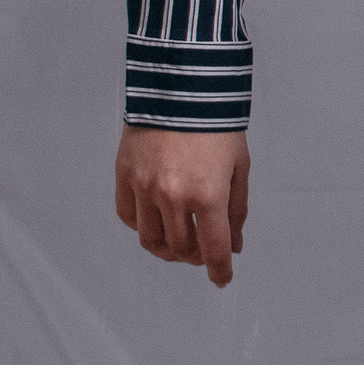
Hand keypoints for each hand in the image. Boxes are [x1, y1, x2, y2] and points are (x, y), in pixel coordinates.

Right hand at [115, 126, 249, 286]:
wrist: (181, 86)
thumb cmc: (216, 124)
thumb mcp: (238, 167)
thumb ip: (236, 210)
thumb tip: (234, 245)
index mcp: (208, 194)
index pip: (213, 250)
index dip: (219, 271)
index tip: (222, 278)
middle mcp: (173, 195)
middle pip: (180, 250)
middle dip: (195, 259)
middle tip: (203, 253)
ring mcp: (144, 186)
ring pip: (151, 240)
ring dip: (167, 251)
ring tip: (179, 244)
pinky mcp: (125, 175)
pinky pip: (128, 217)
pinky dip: (142, 227)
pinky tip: (157, 221)